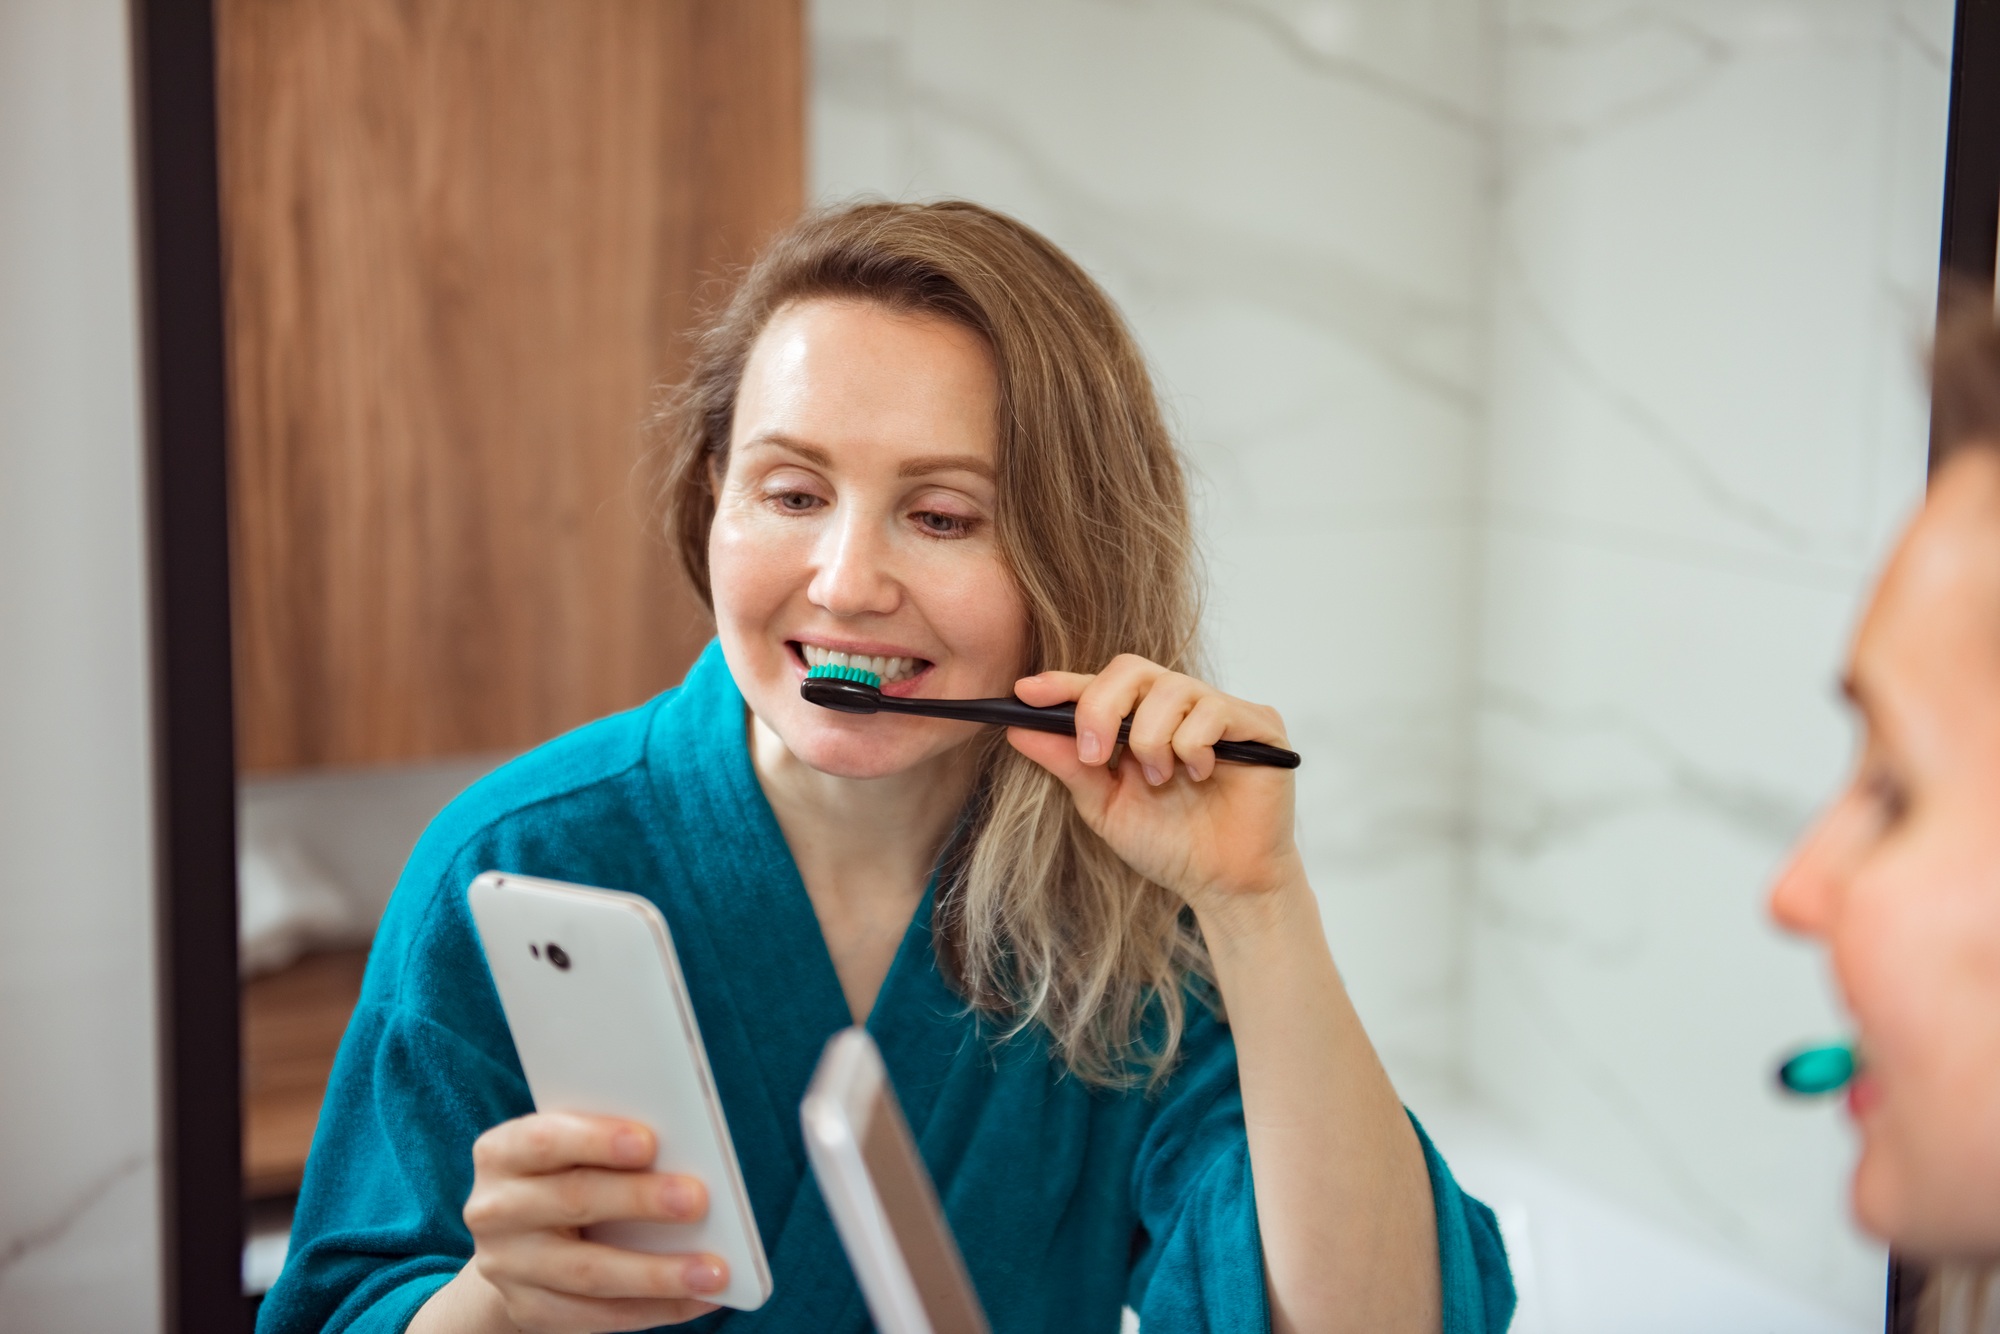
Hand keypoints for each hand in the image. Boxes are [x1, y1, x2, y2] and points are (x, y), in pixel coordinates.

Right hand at [452, 1112, 725, 1332]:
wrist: (520, 1239)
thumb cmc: (568, 1172)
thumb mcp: (573, 1147)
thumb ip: (613, 1144)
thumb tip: (688, 1153)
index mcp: (503, 1152)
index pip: (544, 1140)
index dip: (596, 1140)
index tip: (649, 1141)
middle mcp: (495, 1209)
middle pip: (573, 1202)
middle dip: (639, 1200)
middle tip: (698, 1200)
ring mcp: (507, 1266)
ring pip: (589, 1272)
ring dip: (658, 1273)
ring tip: (713, 1270)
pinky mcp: (529, 1310)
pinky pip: (598, 1316)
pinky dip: (656, 1308)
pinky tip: (701, 1298)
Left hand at [1009, 655, 1303, 913]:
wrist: (1223, 884)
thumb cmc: (1169, 844)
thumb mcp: (1104, 805)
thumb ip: (1068, 764)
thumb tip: (1018, 730)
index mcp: (1139, 720)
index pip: (1098, 685)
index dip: (1062, 684)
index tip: (1026, 693)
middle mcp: (1179, 705)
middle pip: (1131, 669)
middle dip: (1102, 709)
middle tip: (1095, 755)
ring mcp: (1219, 710)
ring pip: (1170, 689)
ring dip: (1152, 741)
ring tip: (1161, 780)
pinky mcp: (1257, 724)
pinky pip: (1213, 710)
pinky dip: (1193, 746)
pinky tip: (1200, 774)